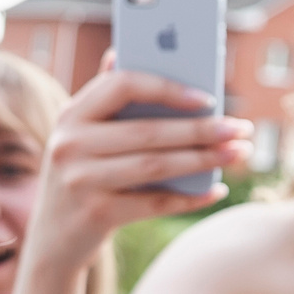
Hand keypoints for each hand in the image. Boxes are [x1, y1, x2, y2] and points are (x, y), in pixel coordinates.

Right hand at [16, 61, 255, 289]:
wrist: (52, 241)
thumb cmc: (80, 177)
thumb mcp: (81, 136)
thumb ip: (103, 98)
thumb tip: (119, 52)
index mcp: (71, 115)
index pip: (122, 85)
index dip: (167, 88)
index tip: (207, 98)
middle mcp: (70, 145)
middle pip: (149, 131)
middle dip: (202, 129)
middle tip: (240, 128)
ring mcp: (80, 181)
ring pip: (156, 166)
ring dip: (204, 159)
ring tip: (238, 153)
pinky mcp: (96, 214)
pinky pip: (155, 203)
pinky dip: (190, 198)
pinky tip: (215, 191)